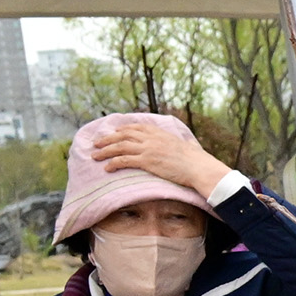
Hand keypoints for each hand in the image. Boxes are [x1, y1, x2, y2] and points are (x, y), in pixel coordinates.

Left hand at [88, 118, 233, 195]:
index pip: (135, 127)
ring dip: (105, 151)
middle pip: (122, 135)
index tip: (113, 133)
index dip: (121, 130)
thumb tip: (180, 146)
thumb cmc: (196, 160)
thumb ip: (175, 143)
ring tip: (95, 156)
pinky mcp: (147, 161)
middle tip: (96, 144)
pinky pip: (124, 160)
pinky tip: (107, 168)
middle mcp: (151, 138)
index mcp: (159, 132)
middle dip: (107, 139)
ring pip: (119, 147)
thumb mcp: (184, 145)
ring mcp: (148, 149)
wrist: (199, 167)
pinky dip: (113, 163)